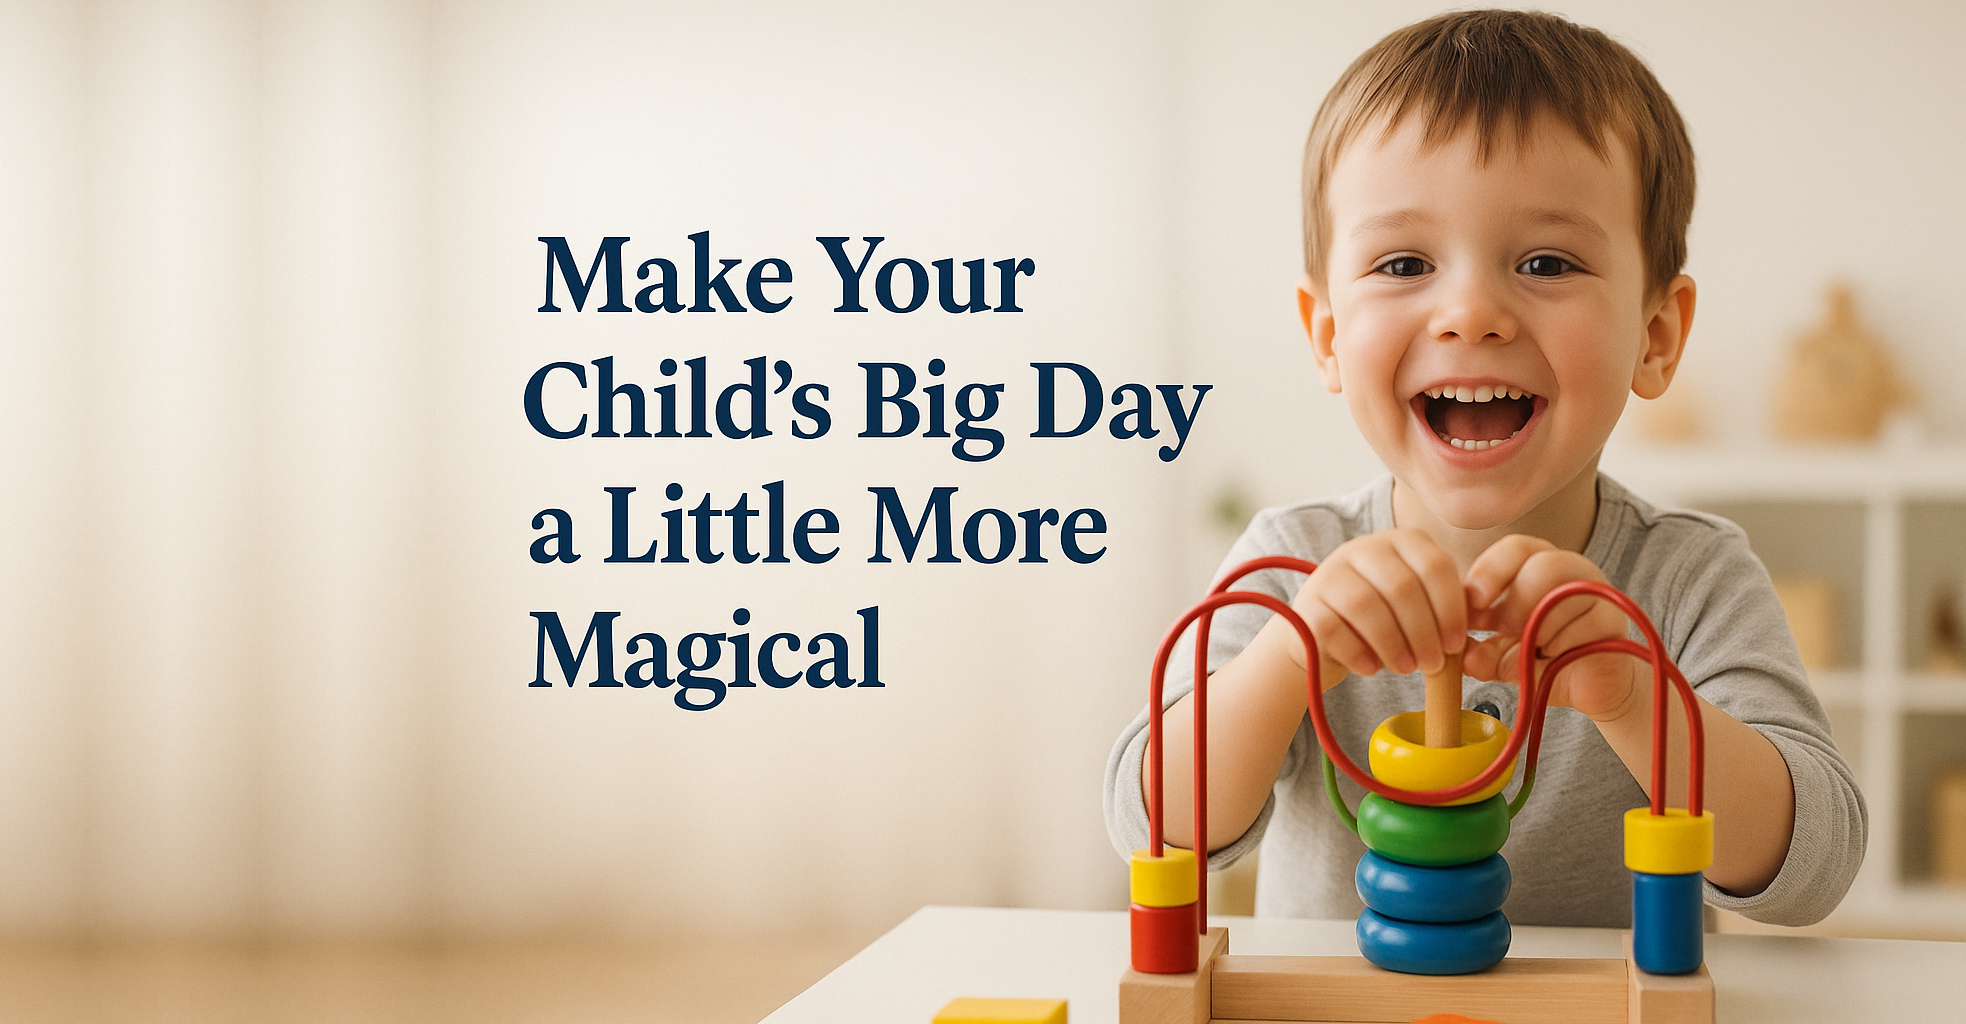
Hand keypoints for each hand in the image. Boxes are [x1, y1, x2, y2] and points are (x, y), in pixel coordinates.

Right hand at [1282, 528, 1466, 686]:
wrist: (1322, 637)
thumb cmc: (1382, 625)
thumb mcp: (1418, 613)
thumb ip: (1447, 623)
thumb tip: (1476, 648)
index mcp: (1400, 542)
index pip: (1435, 566)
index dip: (1451, 609)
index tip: (1456, 644)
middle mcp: (1363, 549)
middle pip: (1402, 587)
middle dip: (1423, 632)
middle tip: (1432, 664)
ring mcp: (1330, 574)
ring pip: (1366, 606)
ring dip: (1393, 644)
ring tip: (1405, 668)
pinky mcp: (1308, 604)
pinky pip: (1335, 629)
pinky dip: (1359, 653)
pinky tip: (1371, 668)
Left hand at [1460, 535, 1639, 721]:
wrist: (1587, 688)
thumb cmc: (1541, 659)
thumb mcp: (1500, 655)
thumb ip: (1479, 653)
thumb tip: (1465, 657)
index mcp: (1540, 564)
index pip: (1517, 547)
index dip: (1491, 569)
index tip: (1473, 602)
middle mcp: (1574, 570)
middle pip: (1544, 564)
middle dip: (1516, 602)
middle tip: (1503, 630)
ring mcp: (1600, 593)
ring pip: (1563, 597)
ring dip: (1537, 630)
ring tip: (1531, 651)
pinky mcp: (1615, 622)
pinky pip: (1583, 627)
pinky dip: (1559, 647)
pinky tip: (1554, 658)